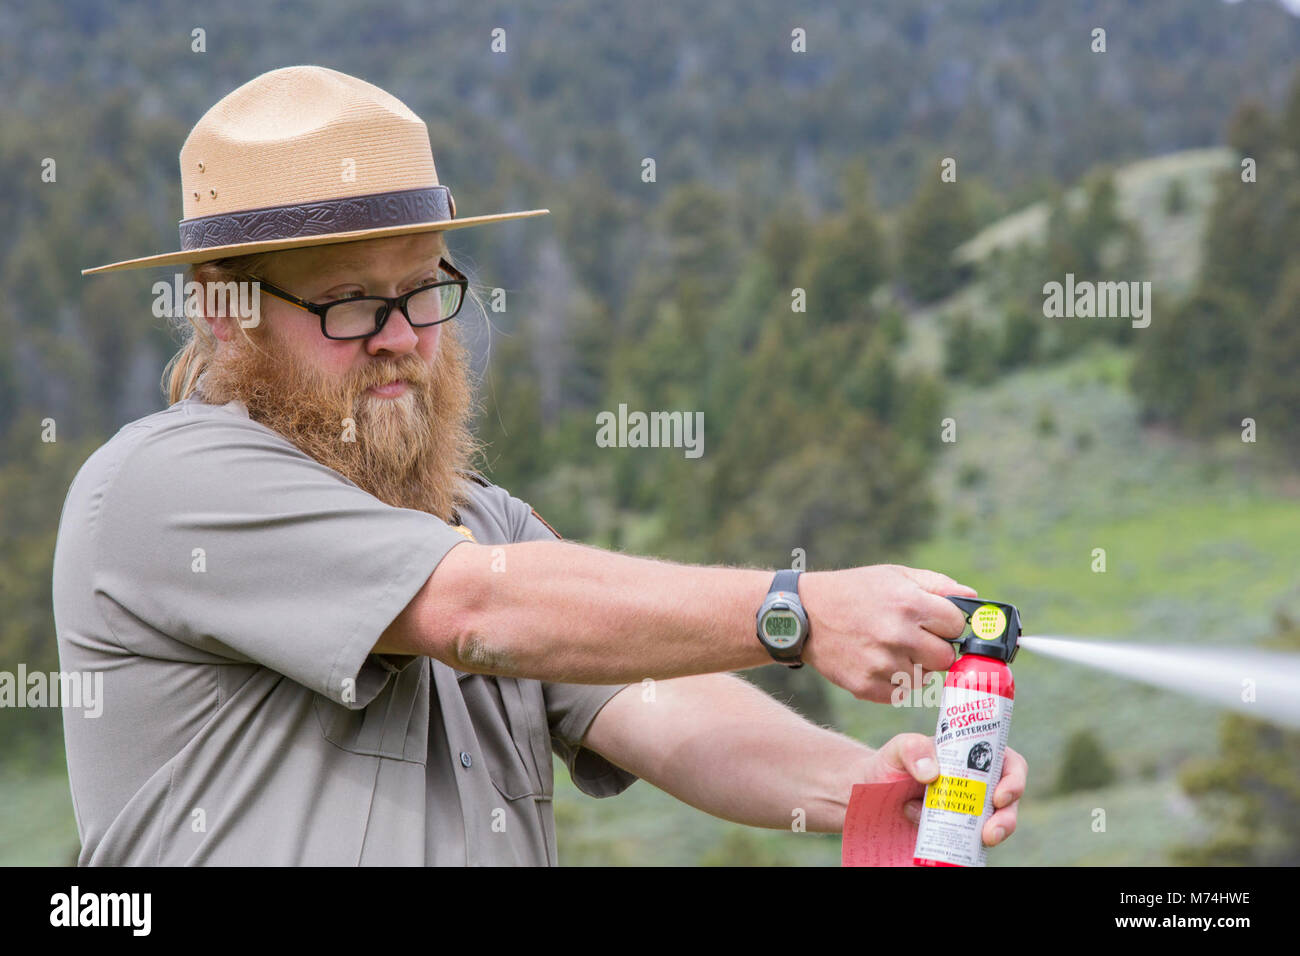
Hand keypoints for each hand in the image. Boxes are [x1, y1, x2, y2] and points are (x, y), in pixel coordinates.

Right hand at [800, 564, 976, 701]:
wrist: (802, 615)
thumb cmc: (854, 591)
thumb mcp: (894, 575)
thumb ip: (937, 585)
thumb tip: (973, 598)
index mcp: (909, 604)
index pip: (957, 625)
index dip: (948, 624)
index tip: (936, 623)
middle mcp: (898, 635)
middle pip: (946, 658)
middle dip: (935, 648)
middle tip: (915, 639)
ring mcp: (882, 664)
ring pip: (924, 678)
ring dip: (913, 667)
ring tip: (889, 649)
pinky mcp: (867, 687)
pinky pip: (900, 693)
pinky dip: (894, 682)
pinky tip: (876, 662)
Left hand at [862, 732, 1026, 847]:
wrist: (870, 791)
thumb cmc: (891, 763)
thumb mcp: (900, 748)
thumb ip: (913, 749)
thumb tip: (932, 774)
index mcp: (972, 756)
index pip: (1008, 763)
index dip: (1014, 779)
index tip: (1000, 796)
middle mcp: (977, 784)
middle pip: (1009, 800)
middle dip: (1008, 818)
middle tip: (992, 832)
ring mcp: (969, 810)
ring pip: (996, 824)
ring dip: (995, 834)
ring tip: (982, 841)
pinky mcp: (957, 832)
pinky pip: (972, 843)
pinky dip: (967, 847)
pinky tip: (950, 849)